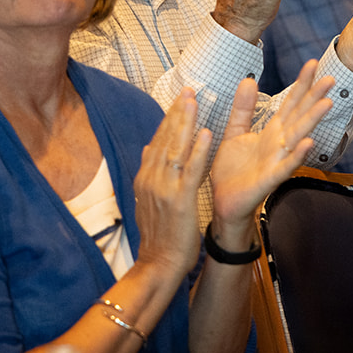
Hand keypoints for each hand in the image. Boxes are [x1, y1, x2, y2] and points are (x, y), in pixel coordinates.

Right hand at [132, 89, 213, 278]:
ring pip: (176, 148)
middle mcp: (152, 178)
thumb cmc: (158, 236)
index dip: (169, 118)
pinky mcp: (179, 200)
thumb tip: (147, 149)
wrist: (157, 264)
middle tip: (188, 89)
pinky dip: (198, 151)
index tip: (180, 99)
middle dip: (178, 112)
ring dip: (186, 122)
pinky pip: (191, 171)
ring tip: (195, 100)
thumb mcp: (146, 201)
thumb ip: (149, 174)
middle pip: (165, 139)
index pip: (158, 141)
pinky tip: (206, 134)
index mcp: (145, 178)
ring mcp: (164, 188)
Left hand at [209, 64, 334, 238]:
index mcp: (271, 132)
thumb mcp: (234, 132)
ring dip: (312, 120)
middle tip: (330, 77)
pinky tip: (309, 144)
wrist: (224, 202)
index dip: (301, 84)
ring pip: (298, 137)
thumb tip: (248, 79)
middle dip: (314, 97)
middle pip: (299, 115)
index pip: (290, 103)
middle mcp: (278, 144)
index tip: (313, 63)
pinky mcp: (269, 179)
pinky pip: (285, 166)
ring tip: (327, 102)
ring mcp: (276, 161)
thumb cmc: (233, 170)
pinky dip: (297, 156)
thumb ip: (243, 108)